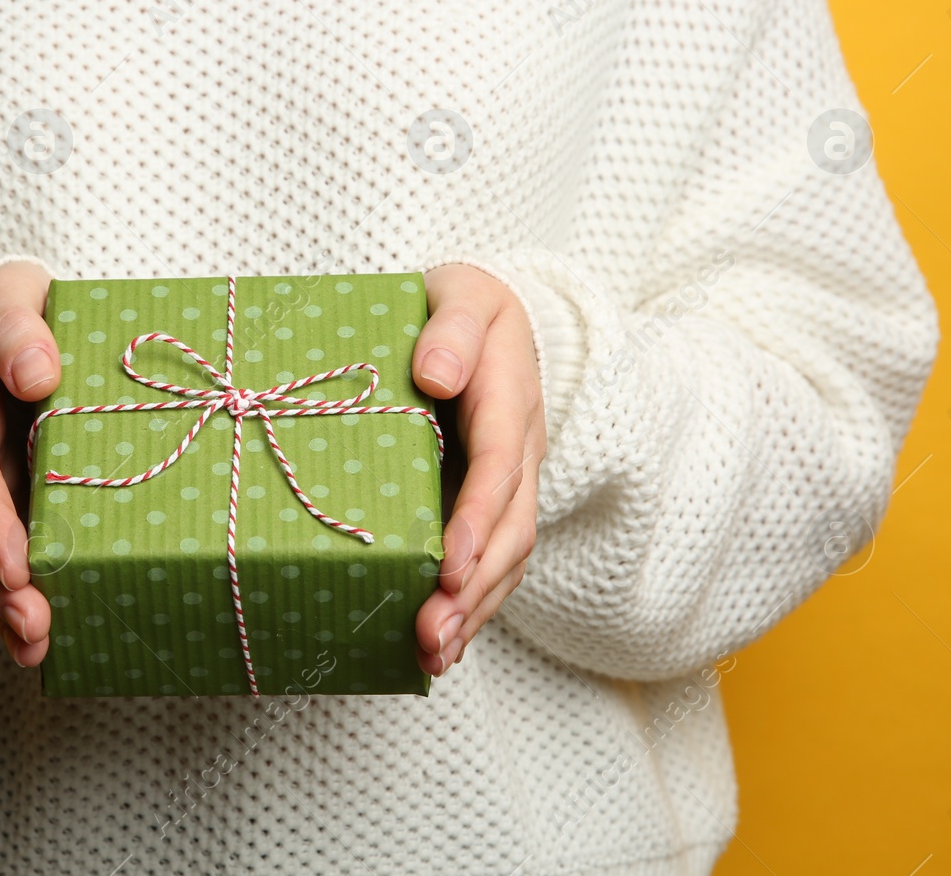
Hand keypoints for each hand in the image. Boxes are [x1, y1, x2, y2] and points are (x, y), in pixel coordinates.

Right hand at [0, 261, 57, 665]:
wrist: (13, 323)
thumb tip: (36, 374)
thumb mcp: (12, 291)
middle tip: (32, 627)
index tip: (15, 560)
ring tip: (37, 647)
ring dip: (0, 604)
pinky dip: (16, 598)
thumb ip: (17, 322)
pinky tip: (44, 640)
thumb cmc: (20, 306)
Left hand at [412, 264, 544, 675]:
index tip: (448, 565)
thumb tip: (435, 373)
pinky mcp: (491, 505)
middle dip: (475, 588)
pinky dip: (471, 608)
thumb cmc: (461, 307)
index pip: (497, 465)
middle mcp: (518, 450)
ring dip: (474, 612)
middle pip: (509, 530)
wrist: (485, 319)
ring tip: (432, 656)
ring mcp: (510, 483)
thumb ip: (453, 329)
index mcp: (509, 398)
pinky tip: (437, 648)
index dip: (476, 518)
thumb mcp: (461, 294)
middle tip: (432, 634)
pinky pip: (492, 563)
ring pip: (506, 559)